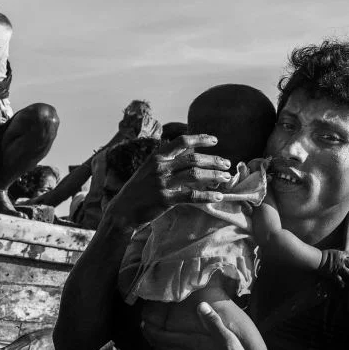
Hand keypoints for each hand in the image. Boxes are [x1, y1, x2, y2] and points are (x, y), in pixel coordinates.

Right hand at [99, 134, 231, 234]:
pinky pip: (191, 195)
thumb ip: (166, 162)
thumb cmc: (138, 191)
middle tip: (226, 163)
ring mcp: (162, 183)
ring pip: (195, 174)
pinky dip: (206, 195)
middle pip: (193, 158)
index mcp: (156, 157)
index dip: (200, 139)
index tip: (215, 140)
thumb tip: (189, 156)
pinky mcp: (165, 199)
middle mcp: (160, 167)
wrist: (122, 211)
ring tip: (225, 177)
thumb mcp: (148, 170)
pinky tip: (217, 196)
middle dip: (213, 160)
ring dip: (214, 175)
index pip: (182, 141)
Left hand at [145, 300, 261, 349]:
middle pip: (157, 346)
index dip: (149, 329)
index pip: (158, 336)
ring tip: (157, 341)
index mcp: (185, 343)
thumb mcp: (224, 335)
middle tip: (148, 330)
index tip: (144, 323)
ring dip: (156, 348)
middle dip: (150, 337)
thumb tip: (201, 305)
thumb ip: (210, 319)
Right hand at [318, 249, 348, 283]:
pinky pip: (340, 280)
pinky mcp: (334, 274)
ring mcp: (339, 269)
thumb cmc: (322, 255)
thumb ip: (337, 254)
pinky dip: (341, 283)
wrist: (317, 260)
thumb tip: (339, 255)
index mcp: (341, 254)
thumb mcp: (332, 251)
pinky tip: (343, 285)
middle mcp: (342, 262)